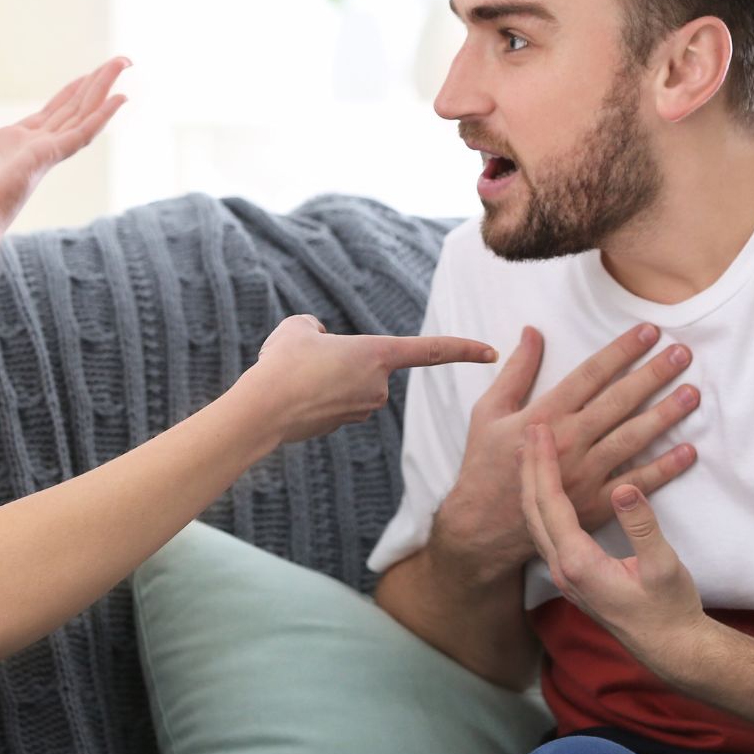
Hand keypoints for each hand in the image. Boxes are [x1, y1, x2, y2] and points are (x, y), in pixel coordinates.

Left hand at [0, 58, 128, 232]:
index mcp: (9, 148)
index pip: (48, 115)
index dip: (68, 95)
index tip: (86, 77)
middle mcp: (31, 150)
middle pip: (71, 109)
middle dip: (94, 84)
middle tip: (119, 63)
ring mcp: (42, 155)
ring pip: (81, 114)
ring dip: (103, 89)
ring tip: (124, 64)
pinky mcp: (46, 159)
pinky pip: (81, 133)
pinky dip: (102, 115)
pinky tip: (121, 98)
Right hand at [239, 315, 496, 446]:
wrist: (262, 410)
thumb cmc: (283, 363)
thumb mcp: (298, 328)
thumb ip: (317, 330)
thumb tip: (320, 341)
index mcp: (378, 355)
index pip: (431, 350)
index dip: (463, 348)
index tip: (491, 351)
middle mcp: (377, 386)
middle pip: (366, 364)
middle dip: (339, 358)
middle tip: (304, 358)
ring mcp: (360, 410)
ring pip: (346, 383)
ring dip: (324, 378)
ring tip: (293, 379)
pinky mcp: (341, 426)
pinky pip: (333, 401)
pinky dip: (315, 396)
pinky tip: (292, 396)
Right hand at [437, 324, 699, 576]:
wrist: (484, 526)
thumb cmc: (485, 464)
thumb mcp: (489, 411)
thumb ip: (515, 371)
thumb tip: (533, 332)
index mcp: (544, 416)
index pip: (590, 374)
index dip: (621, 351)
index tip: (648, 332)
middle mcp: (568, 442)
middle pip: (618, 401)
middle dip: (652, 375)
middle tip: (682, 354)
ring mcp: (585, 474)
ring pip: (632, 438)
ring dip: (665, 415)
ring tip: (692, 394)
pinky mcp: (595, 504)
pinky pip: (636, 483)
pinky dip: (664, 468)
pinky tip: (689, 450)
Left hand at [521, 422, 708, 667]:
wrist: (671, 649)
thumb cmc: (670, 610)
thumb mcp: (663, 566)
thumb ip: (642, 527)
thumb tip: (623, 488)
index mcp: (578, 563)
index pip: (551, 503)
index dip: (543, 463)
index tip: (540, 430)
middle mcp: (562, 569)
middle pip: (533, 509)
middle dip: (529, 467)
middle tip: (530, 430)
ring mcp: (565, 576)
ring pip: (537, 522)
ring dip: (532, 485)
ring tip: (531, 453)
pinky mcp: (573, 577)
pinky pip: (547, 532)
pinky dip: (543, 503)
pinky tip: (548, 490)